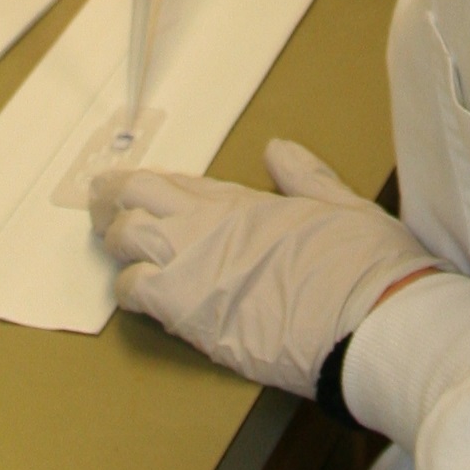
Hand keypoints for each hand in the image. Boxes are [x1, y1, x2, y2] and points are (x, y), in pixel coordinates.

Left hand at [97, 137, 443, 396]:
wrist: (370, 320)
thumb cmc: (365, 264)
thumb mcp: (341, 205)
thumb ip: (304, 176)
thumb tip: (277, 149)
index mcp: (243, 202)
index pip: (174, 182)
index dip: (146, 183)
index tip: (130, 184)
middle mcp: (209, 228)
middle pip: (135, 200)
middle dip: (111, 199)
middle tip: (100, 203)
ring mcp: (195, 271)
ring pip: (126, 241)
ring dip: (114, 241)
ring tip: (107, 240)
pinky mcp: (192, 317)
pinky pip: (136, 293)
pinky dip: (128, 289)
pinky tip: (131, 291)